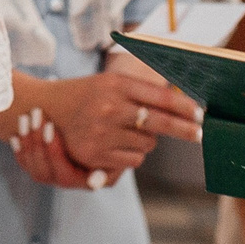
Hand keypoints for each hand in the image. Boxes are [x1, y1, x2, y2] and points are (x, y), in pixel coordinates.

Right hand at [1, 64, 200, 187]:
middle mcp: (110, 107)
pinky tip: (118, 145)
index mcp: (116, 84)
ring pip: (147, 144)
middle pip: (160, 123)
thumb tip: (181, 106)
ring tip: (128, 132)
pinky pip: (133, 160)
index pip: (160, 97)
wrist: (43, 109)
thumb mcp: (111, 83)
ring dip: (147, 141)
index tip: (201, 115)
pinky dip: (133, 155)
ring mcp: (103, 132)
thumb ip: (142, 92)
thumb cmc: (86, 95)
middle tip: (200, 134)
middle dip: (184, 130)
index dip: (184, 108)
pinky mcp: (96, 154)